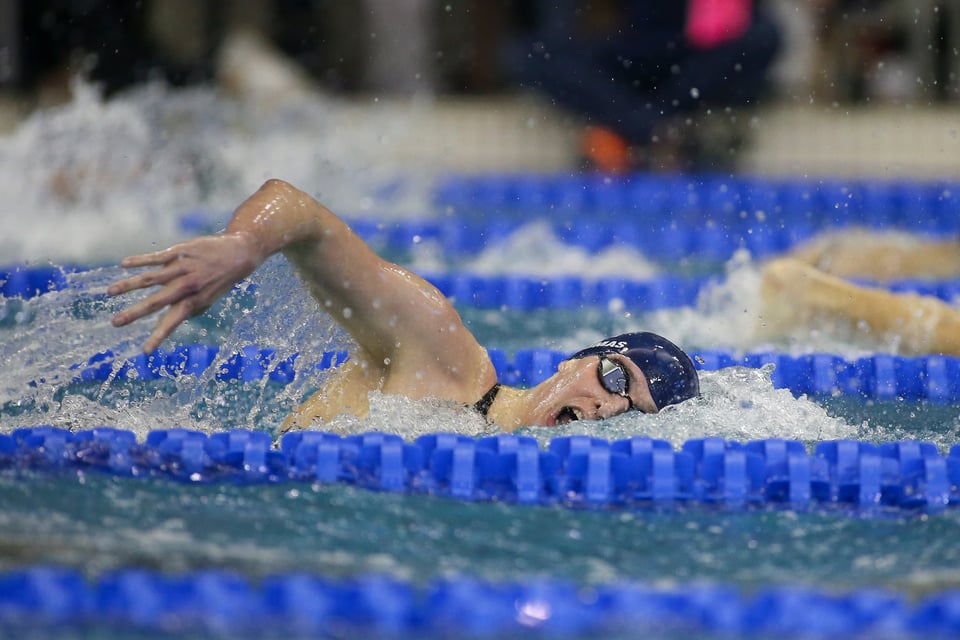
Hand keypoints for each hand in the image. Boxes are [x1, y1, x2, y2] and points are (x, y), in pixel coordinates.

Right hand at [108, 232, 262, 352]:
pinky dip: (140, 260)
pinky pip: (158, 257)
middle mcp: (187, 286)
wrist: (239, 254)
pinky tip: (124, 264)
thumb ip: (189, 310)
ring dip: (129, 285)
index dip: (159, 337)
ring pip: (152, 278)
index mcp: (194, 302)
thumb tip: (169, 321)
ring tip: (110, 292)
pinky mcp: (181, 251)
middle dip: (135, 313)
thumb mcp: (209, 300)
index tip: (145, 352)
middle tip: (115, 322)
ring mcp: (183, 268)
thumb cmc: (220, 281)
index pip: (172, 323)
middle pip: (157, 302)